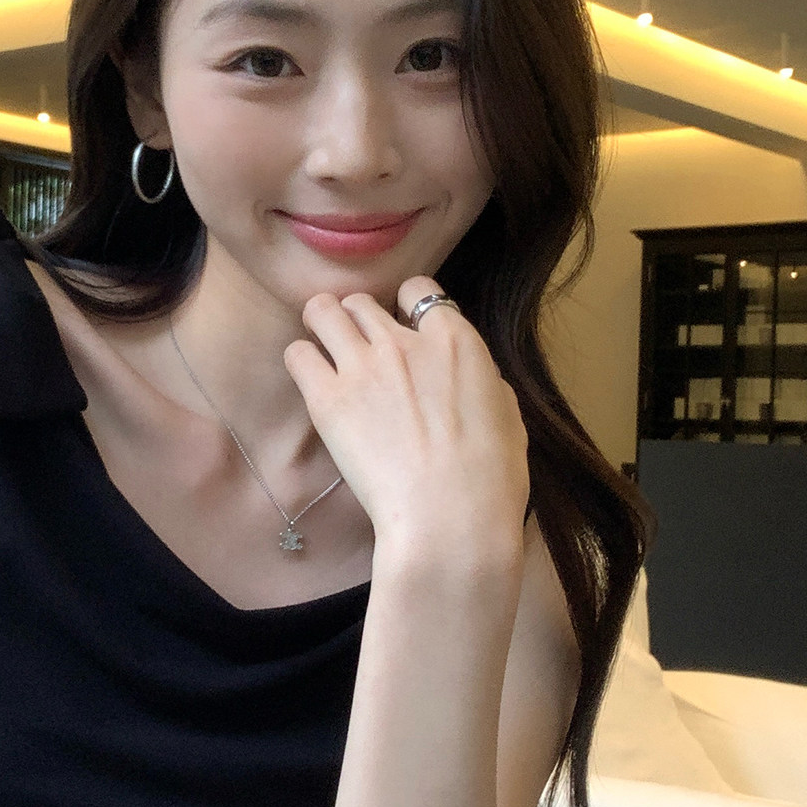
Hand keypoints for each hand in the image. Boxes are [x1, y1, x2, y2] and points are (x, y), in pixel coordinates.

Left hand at [283, 277, 529, 571]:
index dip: (407, 307)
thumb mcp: (508, 417)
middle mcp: (404, 341)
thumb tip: (470, 379)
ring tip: (325, 350)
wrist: (451, 517)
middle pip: (363, 302)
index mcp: (455, 340)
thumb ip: (482, 383)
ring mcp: (362, 366)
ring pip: (322, 311)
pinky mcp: (327, 399)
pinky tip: (313, 382)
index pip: (418, 289)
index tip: (404, 328)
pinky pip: (298, 354)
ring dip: (322, 325)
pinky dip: (302, 361)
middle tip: (359, 348)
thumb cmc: (490, 478)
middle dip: (358, 319)